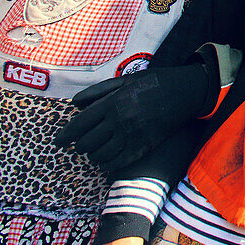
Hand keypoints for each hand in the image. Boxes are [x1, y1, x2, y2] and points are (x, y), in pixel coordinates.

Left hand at [54, 63, 209, 170]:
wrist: (187, 91)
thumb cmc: (156, 82)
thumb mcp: (126, 79)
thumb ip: (99, 91)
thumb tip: (75, 104)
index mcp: (113, 102)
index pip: (80, 124)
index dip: (65, 135)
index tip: (57, 142)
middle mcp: (120, 120)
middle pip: (88, 142)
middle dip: (80, 145)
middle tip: (81, 144)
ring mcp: (133, 135)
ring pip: (101, 155)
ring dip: (93, 155)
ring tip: (94, 152)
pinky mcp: (145, 145)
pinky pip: (119, 162)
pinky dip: (107, 164)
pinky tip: (105, 161)